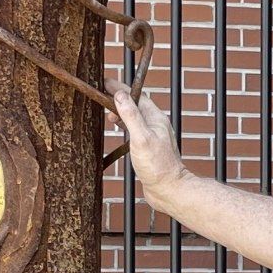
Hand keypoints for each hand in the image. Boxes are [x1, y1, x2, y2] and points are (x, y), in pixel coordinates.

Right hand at [111, 86, 185, 206]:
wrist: (169, 190)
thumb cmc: (157, 166)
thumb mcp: (140, 138)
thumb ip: (130, 115)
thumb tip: (120, 95)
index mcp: (155, 118)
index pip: (136, 96)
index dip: (120, 88)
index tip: (106, 82)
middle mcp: (156, 125)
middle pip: (136, 105)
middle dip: (120, 99)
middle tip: (103, 97)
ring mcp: (154, 137)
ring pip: (136, 118)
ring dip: (122, 113)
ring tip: (109, 114)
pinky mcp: (150, 149)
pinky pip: (136, 131)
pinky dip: (126, 127)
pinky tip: (120, 133)